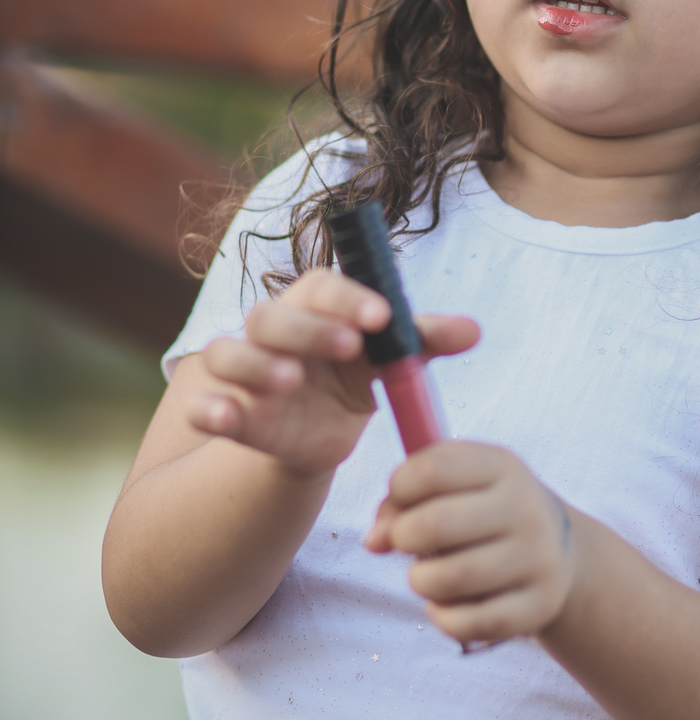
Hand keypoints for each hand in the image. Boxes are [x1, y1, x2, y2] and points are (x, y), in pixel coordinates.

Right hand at [192, 269, 478, 477]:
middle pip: (272, 315)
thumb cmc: (356, 376)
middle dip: (308, 328)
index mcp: (317, 306)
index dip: (351, 298)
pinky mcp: (230, 411)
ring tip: (289, 381)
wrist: (323, 431)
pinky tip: (223, 416)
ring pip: (230, 352)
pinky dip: (209, 408)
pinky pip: (205, 404)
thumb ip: (423, 341)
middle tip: (349, 346)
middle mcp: (273, 330)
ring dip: (256, 363)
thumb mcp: (391, 359)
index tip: (383, 317)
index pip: (325, 287)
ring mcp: (247, 370)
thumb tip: (474, 330)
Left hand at [365, 443, 575, 643]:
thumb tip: (373, 541)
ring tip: (424, 576)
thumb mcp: (455, 486)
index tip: (401, 502)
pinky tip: (442, 606)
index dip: (399, 488)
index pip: (433, 469)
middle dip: (403, 538)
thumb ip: (403, 500)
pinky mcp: (539, 605)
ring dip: (420, 580)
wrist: (560, 551)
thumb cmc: (483, 513)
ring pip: (451, 578)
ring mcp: (537, 558)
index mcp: (501, 466)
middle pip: (436, 524)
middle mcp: (525, 507)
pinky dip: (443, 618)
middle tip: (406, 544)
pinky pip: (471, 623)